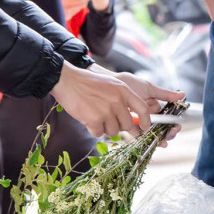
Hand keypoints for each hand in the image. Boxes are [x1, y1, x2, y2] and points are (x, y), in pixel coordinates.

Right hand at [50, 63, 182, 137]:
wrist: (67, 80)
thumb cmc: (88, 83)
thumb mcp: (111, 84)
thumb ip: (123, 99)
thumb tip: (132, 120)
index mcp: (124, 90)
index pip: (143, 109)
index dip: (146, 122)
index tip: (144, 128)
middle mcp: (117, 101)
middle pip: (128, 124)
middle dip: (121, 128)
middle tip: (113, 125)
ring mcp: (106, 111)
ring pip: (113, 131)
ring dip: (105, 128)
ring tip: (96, 117)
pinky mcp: (94, 119)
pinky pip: (99, 133)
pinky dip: (93, 129)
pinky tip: (88, 119)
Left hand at [118, 71, 185, 144]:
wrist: (109, 84)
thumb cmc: (128, 83)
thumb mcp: (148, 88)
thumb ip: (165, 94)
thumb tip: (182, 95)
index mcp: (154, 106)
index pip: (167, 118)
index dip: (173, 124)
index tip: (176, 127)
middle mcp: (147, 115)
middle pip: (161, 128)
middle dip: (167, 133)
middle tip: (170, 134)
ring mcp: (138, 122)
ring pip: (151, 134)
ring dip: (158, 139)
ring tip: (162, 141)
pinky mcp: (127, 126)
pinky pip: (137, 135)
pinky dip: (144, 140)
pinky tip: (149, 143)